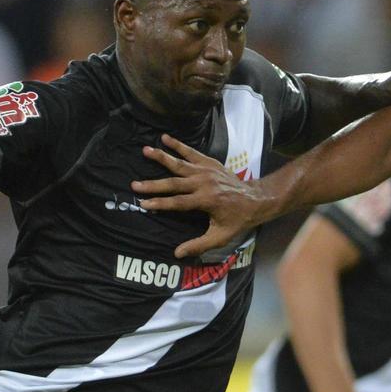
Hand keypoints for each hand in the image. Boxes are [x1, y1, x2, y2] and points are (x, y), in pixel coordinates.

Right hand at [134, 135, 268, 257]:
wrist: (255, 199)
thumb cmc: (237, 220)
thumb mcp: (221, 237)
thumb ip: (199, 245)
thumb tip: (177, 254)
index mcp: (206, 201)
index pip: (178, 203)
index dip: (160, 203)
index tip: (143, 203)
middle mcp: (204, 183)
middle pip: (174, 183)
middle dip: (153, 184)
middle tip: (134, 184)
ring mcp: (207, 171)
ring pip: (180, 163)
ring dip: (161, 157)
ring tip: (144, 150)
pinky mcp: (210, 163)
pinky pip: (192, 152)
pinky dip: (179, 144)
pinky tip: (165, 137)